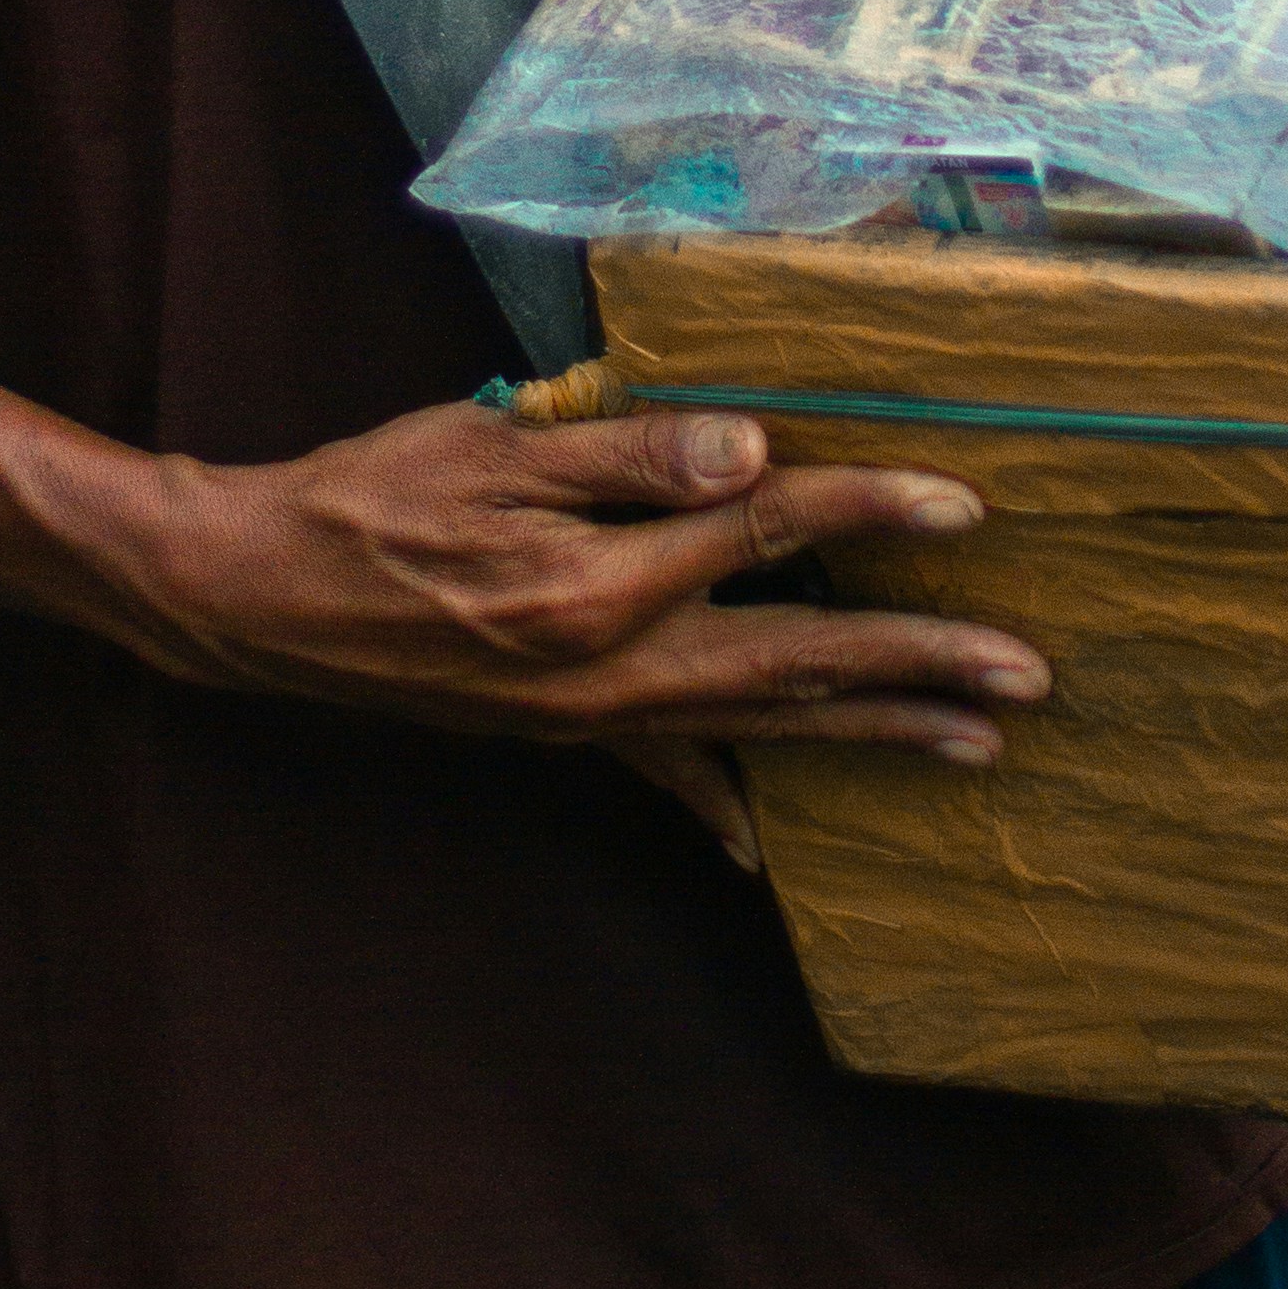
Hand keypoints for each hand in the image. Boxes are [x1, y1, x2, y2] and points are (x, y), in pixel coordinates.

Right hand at [115, 397, 1042, 782]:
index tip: (964, 504)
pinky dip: (722, 803)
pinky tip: (767, 843)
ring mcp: (586, 714)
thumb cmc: (369, 495)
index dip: (867, 511)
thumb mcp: (490, 444)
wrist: (257, 597)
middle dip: (919, 665)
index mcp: (598, 586)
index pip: (764, 534)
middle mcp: (609, 669)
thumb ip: (624, 452)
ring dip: (868, 733)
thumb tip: (752, 453)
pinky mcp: (556, 732)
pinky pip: (663, 774)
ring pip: (756, 726)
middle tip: (1030, 676)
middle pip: (796, 662)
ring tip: (974, 743)